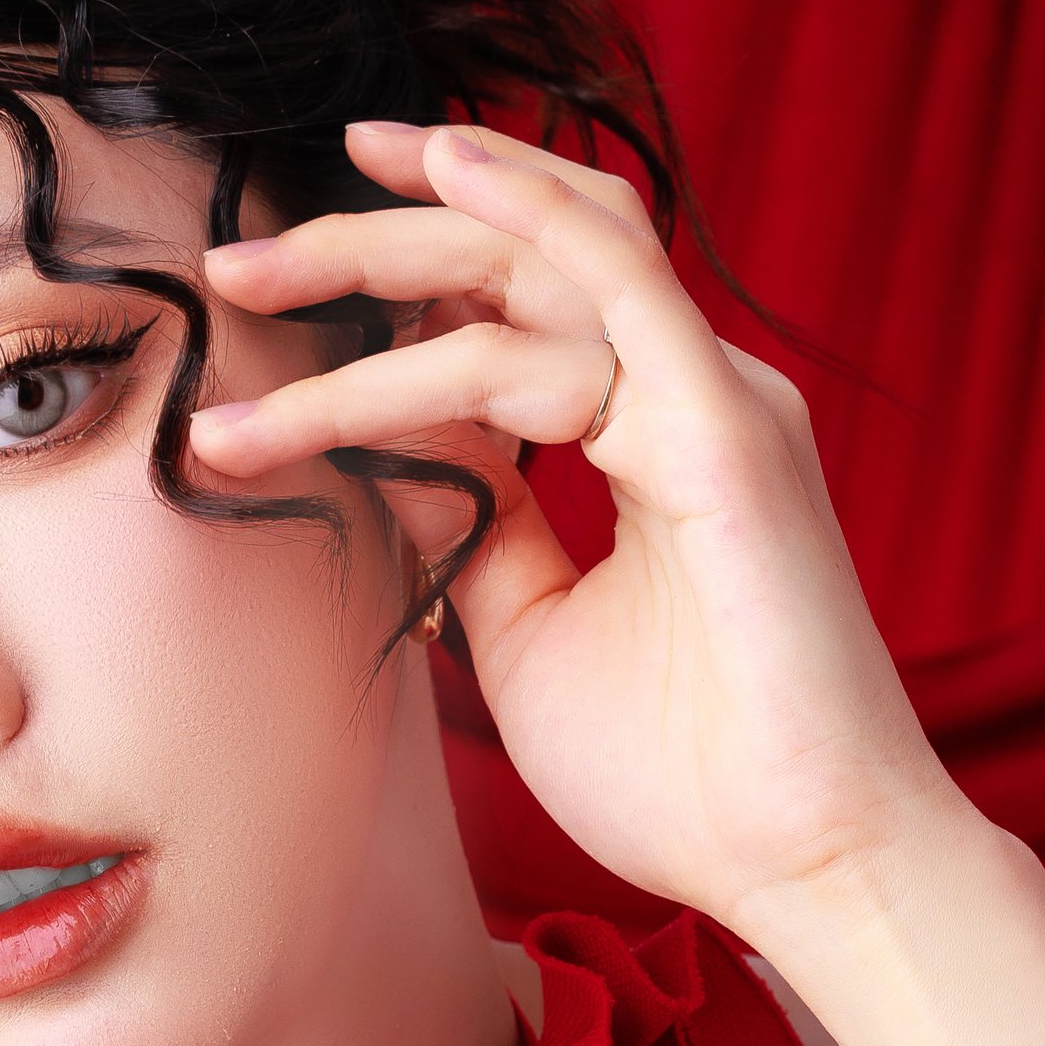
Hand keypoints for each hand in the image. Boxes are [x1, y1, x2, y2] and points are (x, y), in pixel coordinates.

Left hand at [193, 120, 967, 944]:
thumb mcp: (529, 633)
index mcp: (660, 433)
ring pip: (538, 272)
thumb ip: (473, 524)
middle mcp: (694, 393)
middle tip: (236, 261)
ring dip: (392, 250)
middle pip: (519, 260)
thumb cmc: (686, 778)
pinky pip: (608, 300)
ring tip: (258, 267)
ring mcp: (717, 404)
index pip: (521, 310)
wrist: (808, 868)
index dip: (402, 284)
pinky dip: (524, 227)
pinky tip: (440, 177)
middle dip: (367, 244)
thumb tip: (387, 444)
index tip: (274, 293)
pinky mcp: (725, 437)